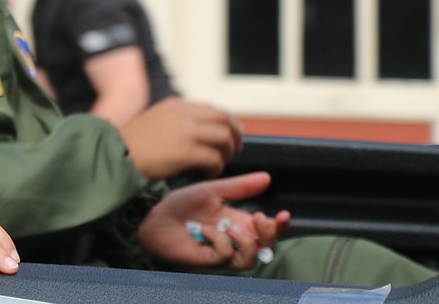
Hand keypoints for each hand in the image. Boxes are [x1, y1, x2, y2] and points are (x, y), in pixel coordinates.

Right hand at [118, 97, 242, 181]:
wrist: (115, 157)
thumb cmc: (132, 146)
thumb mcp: (155, 122)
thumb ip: (176, 122)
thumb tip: (199, 129)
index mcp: (175, 105)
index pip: (213, 109)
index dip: (227, 122)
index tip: (231, 134)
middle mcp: (183, 113)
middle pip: (224, 119)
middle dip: (234, 136)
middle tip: (234, 150)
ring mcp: (186, 131)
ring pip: (224, 137)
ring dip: (227, 152)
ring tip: (220, 164)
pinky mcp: (186, 151)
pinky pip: (215, 158)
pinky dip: (217, 167)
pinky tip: (209, 173)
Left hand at [137, 172, 289, 269]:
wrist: (155, 217)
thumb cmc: (181, 206)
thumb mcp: (213, 191)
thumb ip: (240, 187)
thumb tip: (267, 177)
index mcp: (237, 222)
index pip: (265, 230)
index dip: (279, 226)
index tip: (284, 214)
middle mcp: (233, 240)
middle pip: (265, 248)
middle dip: (269, 235)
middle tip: (261, 219)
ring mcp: (222, 253)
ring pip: (250, 259)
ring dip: (245, 240)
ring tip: (230, 225)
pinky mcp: (209, 261)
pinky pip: (226, 256)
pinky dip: (220, 241)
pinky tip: (206, 231)